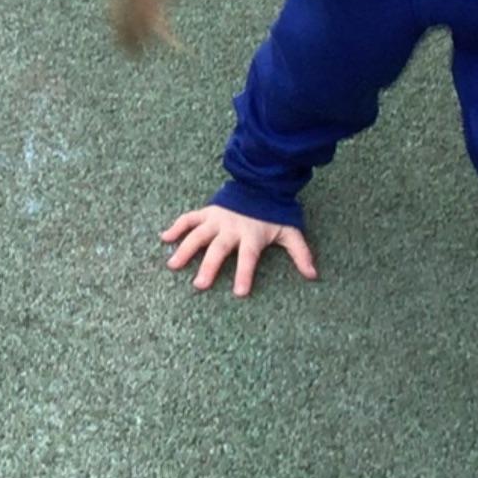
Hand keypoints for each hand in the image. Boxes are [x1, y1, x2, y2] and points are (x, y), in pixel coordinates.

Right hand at [160, 204, 316, 295]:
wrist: (260, 184)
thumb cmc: (274, 213)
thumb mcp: (290, 232)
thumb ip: (300, 253)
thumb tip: (313, 275)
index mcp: (251, 235)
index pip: (248, 258)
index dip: (245, 275)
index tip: (239, 293)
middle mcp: (231, 228)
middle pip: (218, 249)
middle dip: (208, 267)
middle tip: (199, 285)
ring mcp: (217, 219)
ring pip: (198, 235)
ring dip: (185, 250)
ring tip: (173, 265)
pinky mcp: (207, 211)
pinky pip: (189, 218)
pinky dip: (176, 227)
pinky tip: (164, 238)